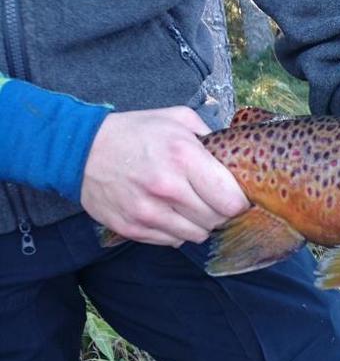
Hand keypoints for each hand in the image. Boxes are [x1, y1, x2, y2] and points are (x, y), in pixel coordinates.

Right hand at [81, 107, 249, 246]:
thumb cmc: (135, 132)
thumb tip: (236, 157)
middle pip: (217, 220)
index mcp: (183, 157)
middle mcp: (167, 188)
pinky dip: (176, 230)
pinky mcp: (133, 228)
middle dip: (219, 211)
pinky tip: (167, 211)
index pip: (232, 202)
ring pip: (197, 235)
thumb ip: (211, 136)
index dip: (238, 200)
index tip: (233, 195)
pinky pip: (173, 241)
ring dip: (198, 223)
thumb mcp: (177, 119)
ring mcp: (148, 212)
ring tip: (187, 204)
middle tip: (209, 198)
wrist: (80, 149)